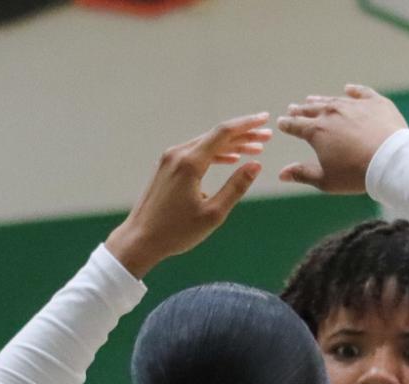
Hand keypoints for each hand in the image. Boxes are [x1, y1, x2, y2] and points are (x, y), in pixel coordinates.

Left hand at [104, 115, 269, 278]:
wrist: (140, 239)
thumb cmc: (177, 231)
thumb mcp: (213, 214)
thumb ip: (236, 187)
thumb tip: (256, 165)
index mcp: (190, 163)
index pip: (223, 134)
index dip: (247, 125)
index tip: (265, 119)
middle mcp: (178, 154)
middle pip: (216, 136)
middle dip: (243, 135)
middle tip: (267, 137)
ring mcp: (170, 159)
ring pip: (206, 144)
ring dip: (231, 145)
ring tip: (255, 149)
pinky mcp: (166, 167)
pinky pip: (195, 153)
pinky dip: (215, 153)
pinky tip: (230, 158)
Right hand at [276, 84, 408, 193]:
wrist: (390, 161)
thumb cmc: (356, 174)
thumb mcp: (327, 180)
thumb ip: (303, 174)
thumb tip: (281, 174)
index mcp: (317, 130)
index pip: (295, 125)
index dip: (287, 125)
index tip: (281, 123)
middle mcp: (332, 112)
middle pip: (311, 110)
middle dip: (300, 110)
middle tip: (293, 108)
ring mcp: (353, 105)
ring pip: (333, 100)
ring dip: (321, 100)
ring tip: (312, 99)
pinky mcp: (375, 103)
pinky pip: (361, 92)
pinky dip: (354, 91)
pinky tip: (348, 89)